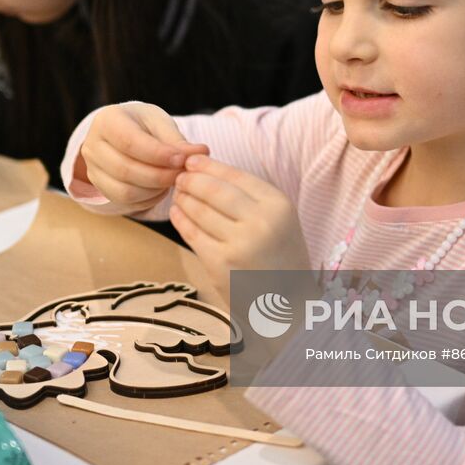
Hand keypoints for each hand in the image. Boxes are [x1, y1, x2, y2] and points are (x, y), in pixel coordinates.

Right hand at [77, 103, 207, 209]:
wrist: (122, 132)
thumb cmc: (144, 124)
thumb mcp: (160, 123)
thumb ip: (177, 140)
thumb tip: (200, 153)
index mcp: (107, 120)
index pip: (131, 142)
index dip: (159, 155)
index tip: (183, 160)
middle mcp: (92, 145)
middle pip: (126, 170)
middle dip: (160, 176)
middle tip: (184, 175)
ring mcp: (92, 168)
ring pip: (124, 191)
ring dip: (155, 190)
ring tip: (174, 180)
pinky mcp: (98, 186)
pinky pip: (124, 201)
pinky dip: (147, 199)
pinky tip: (161, 189)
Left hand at [171, 155, 310, 300]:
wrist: (287, 304)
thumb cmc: (280, 257)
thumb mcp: (279, 219)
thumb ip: (251, 196)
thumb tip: (208, 170)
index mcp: (278, 205)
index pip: (235, 175)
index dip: (209, 165)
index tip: (192, 161)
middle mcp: (261, 222)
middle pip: (214, 190)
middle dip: (191, 179)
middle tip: (179, 176)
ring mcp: (240, 244)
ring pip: (200, 211)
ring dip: (183, 198)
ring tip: (178, 193)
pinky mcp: (221, 265)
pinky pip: (193, 235)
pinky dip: (181, 220)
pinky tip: (176, 213)